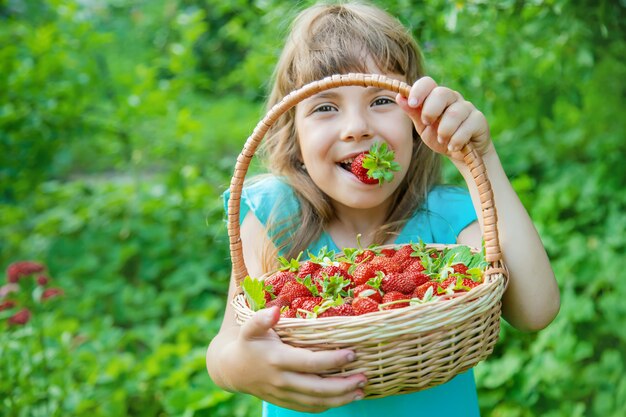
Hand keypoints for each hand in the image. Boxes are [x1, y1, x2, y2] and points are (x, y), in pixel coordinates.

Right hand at [219, 307, 366, 412]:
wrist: (231, 369)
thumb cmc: (247, 343)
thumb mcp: (249, 328)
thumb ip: (261, 319)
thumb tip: (276, 310)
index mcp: (277, 360)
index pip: (311, 363)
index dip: (333, 360)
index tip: (352, 354)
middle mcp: (282, 380)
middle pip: (318, 388)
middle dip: (344, 385)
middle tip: (364, 376)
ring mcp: (284, 394)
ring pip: (317, 402)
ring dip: (341, 399)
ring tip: (360, 390)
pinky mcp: (285, 402)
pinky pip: (309, 408)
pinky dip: (328, 405)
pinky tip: (343, 398)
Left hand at [396, 77, 492, 161]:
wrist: (461, 154)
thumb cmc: (440, 138)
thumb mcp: (423, 127)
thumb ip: (413, 113)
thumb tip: (399, 97)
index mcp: (436, 98)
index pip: (428, 83)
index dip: (419, 90)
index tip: (412, 103)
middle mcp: (452, 98)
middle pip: (442, 93)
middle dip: (431, 110)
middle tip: (427, 123)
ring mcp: (467, 108)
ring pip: (455, 112)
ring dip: (444, 130)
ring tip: (442, 141)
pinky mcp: (479, 120)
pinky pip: (467, 126)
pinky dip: (457, 139)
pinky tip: (453, 146)